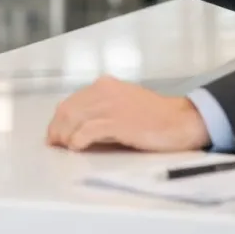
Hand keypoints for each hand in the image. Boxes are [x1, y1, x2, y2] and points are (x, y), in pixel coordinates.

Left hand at [46, 75, 210, 151]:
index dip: (59, 119)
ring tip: (64, 148)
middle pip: (67, 109)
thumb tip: (77, 127)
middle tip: (54, 144)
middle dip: (57, 128)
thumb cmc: (154, 117)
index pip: (71, 101)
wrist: (180, 120)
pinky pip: (87, 131)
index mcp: (105, 85)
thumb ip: (102, 109)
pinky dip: (78, 140)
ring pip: (73, 119)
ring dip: (64, 136)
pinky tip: (77, 147)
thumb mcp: (123, 104)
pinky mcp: (117, 122)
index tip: (55, 133)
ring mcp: (110, 105)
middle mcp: (104, 90)